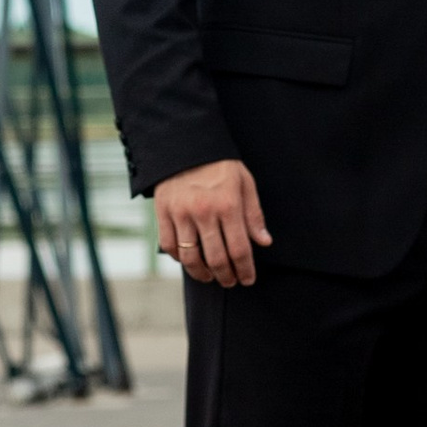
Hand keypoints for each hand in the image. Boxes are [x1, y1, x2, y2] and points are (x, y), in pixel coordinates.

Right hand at [153, 157, 271, 286]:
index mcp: (228, 204)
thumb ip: (254, 214)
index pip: (239, 249)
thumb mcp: (244, 183)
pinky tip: (190, 261)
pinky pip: (170, 246)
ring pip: (191, 257)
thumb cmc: (220, 165)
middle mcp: (204, 211)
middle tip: (231, 282)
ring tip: (211, 277)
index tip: (248, 279)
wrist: (185, 145)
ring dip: (202, 274)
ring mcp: (181, 213)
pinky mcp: (163, 213)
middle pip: (216, 258)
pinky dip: (180, 259)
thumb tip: (264, 242)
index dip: (245, 269)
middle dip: (226, 276)